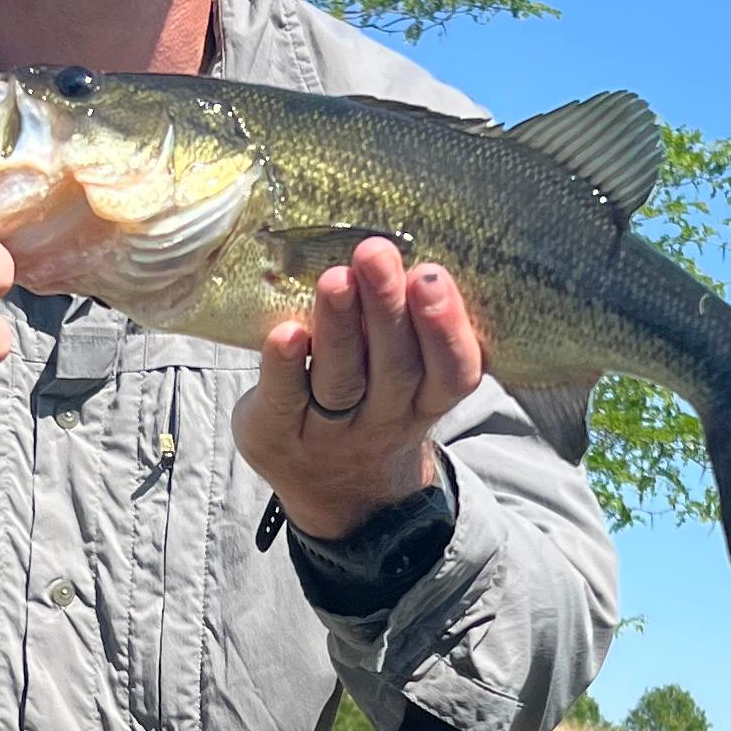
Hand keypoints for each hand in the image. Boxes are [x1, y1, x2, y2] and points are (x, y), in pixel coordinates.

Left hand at [235, 238, 484, 540]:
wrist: (335, 491)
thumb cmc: (372, 403)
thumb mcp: (408, 381)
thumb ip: (409, 328)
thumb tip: (399, 239)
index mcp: (427, 401)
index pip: (451, 373)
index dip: (445, 329)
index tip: (431, 275)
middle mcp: (384, 421)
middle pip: (392, 367)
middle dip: (386, 308)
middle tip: (376, 252)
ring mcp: (330, 433)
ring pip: (340, 380)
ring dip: (339, 327)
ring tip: (336, 278)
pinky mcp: (278, 434)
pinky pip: (283, 400)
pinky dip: (284, 366)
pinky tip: (284, 333)